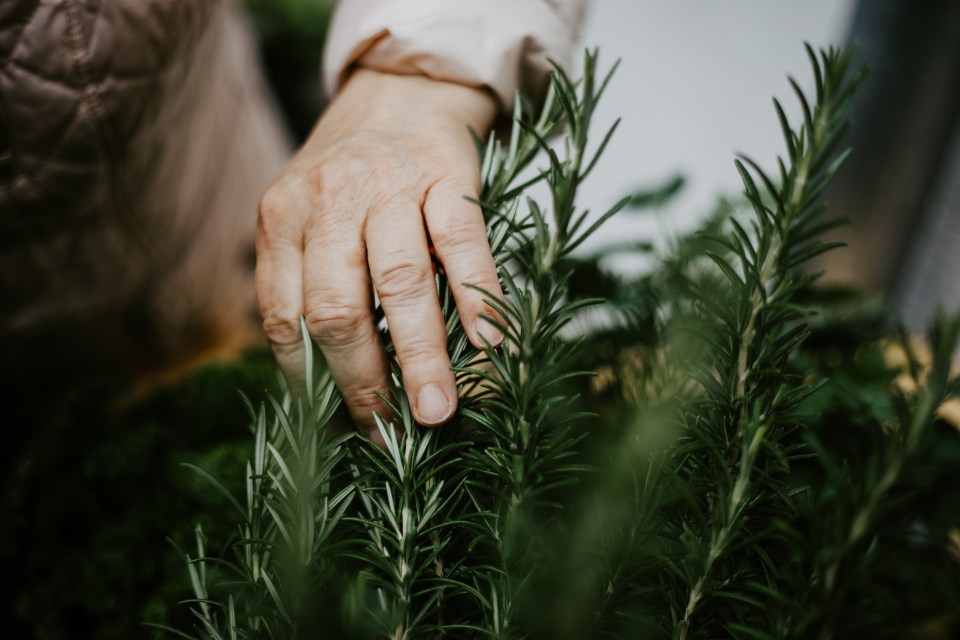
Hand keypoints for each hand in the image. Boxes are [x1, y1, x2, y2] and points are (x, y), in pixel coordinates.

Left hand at [256, 69, 503, 441]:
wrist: (401, 90)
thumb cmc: (352, 174)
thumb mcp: (306, 215)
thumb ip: (307, 281)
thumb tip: (327, 387)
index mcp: (282, 218)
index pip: (285, 316)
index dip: (312, 382)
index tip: (343, 427)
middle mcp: (329, 200)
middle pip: (338, 306)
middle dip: (366, 382)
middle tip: (394, 434)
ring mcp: (390, 185)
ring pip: (401, 282)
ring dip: (421, 355)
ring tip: (440, 410)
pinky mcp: (447, 175)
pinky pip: (462, 243)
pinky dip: (477, 298)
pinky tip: (491, 345)